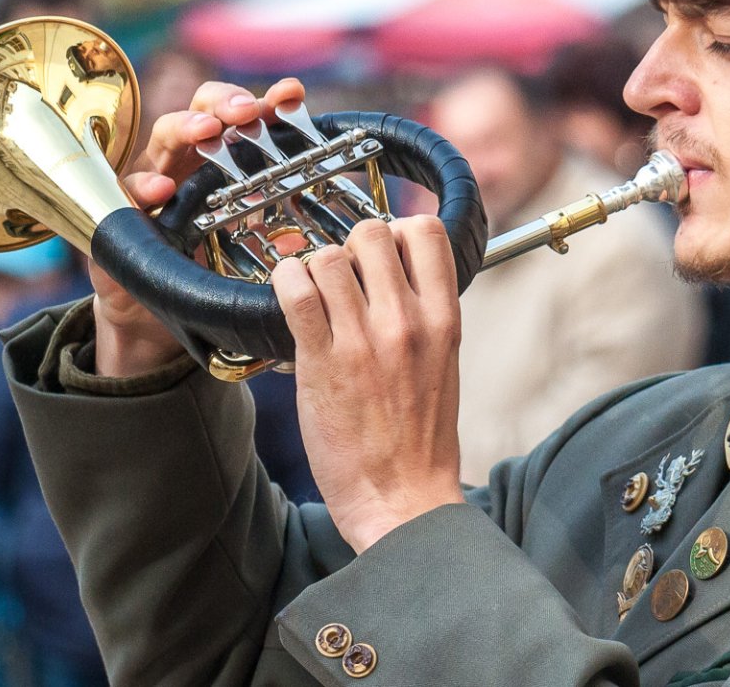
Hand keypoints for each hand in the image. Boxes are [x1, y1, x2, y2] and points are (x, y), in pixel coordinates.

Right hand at [88, 78, 311, 376]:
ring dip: (187, 125)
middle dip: (227, 101)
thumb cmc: (205, 272)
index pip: (245, 119)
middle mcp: (187, 160)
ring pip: (164, 134)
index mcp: (222, 161)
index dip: (268, 101)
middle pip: (203, 108)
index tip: (293, 94)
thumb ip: (286, 237)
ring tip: (208, 129)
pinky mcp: (121, 211)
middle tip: (248, 109)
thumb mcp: (252, 252)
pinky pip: (127, 190)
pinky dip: (144, 185)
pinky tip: (162, 189)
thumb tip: (344, 239)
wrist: (152, 318)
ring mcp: (152, 179)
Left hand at [274, 217, 470, 551]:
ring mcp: (363, 340)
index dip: (398, 228)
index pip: (426, 231)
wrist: (403, 501)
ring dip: (313, 270)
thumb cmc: (420, 441)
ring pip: (327, 256)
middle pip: (371, 232)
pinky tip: (289, 299)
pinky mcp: (321, 361)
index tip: (382, 251)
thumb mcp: (443, 366)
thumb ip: (424, 318)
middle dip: (350, 246)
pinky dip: (285, 282)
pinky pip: (295, 291)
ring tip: (314, 298)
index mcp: (444, 320)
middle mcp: (406, 322)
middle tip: (342, 277)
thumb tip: (396, 278)